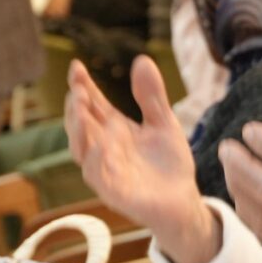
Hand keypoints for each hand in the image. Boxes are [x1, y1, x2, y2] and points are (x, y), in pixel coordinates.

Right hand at [64, 57, 216, 262]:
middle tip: (78, 89)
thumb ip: (152, 96)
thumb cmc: (169, 165)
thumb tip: (142, 59)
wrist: (185, 203)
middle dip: (76, 106)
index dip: (82, 86)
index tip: (76, 67)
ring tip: (81, 108)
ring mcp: (106, 171)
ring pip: (81, 150)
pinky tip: (103, 142)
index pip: (92, 105)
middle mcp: (104, 149)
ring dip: (78, 130)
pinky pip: (98, 176)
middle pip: (80, 125)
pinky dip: (97, 159)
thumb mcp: (164, 123)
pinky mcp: (114, 193)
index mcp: (113, 130)